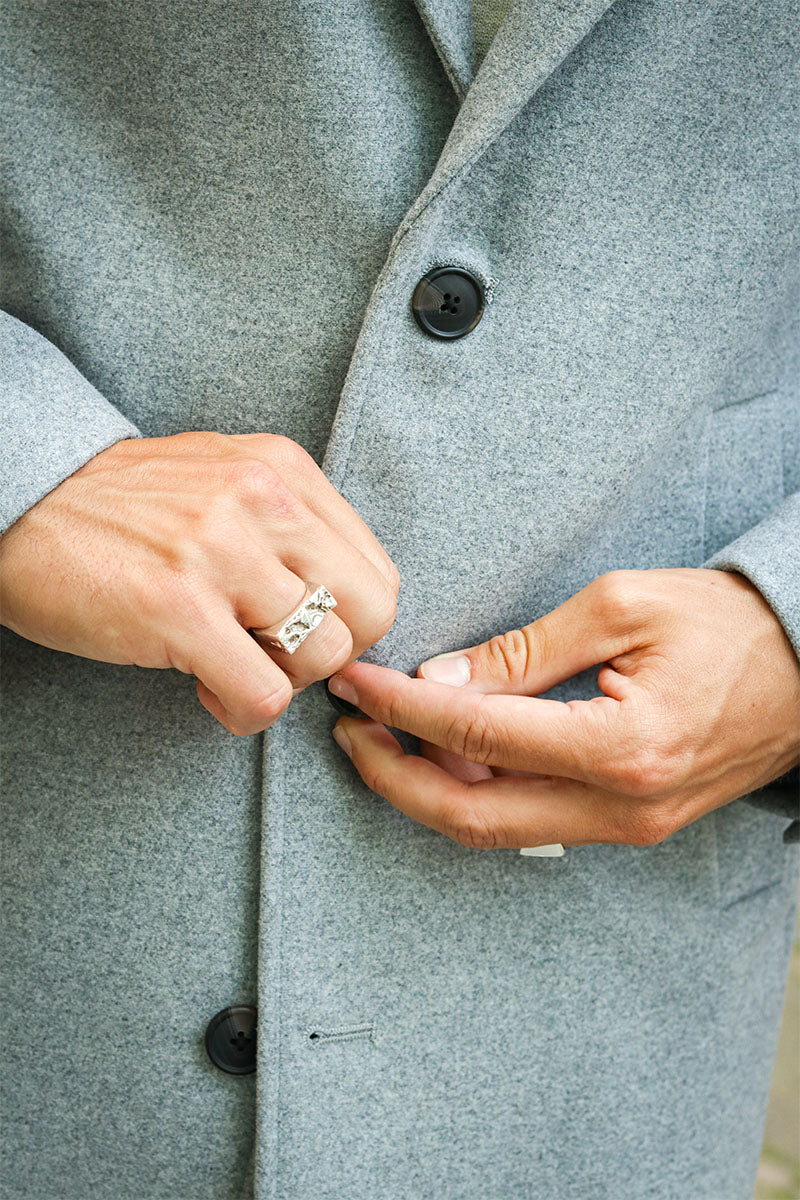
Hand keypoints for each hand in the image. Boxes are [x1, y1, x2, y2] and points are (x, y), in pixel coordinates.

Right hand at [0, 432, 398, 734]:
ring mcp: (220, 552)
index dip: (348, 621)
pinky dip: (242, 711)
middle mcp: (263, 501)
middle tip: (276, 656)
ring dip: (282, 682)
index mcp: (283, 471)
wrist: (19, 500)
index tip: (301, 632)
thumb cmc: (123, 505)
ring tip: (231, 667)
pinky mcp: (177, 609)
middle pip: (372, 613)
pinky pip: (263, 695)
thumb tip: (342, 593)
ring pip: (325, 656)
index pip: (377, 571)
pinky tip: (205, 689)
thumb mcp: (221, 476)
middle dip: (330, 654)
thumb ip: (288, 521)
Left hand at [327, 569, 799, 848]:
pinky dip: (473, 794)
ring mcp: (626, 827)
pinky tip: (444, 755)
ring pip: (494, 830)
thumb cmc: (727, 624)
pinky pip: (530, 821)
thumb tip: (442, 680)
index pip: (475, 736)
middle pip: (469, 816)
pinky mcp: (628, 824)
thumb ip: (524, 652)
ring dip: (426, 789)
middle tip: (345, 728)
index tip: (355, 682)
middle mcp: (620, 806)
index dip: (400, 708)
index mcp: (620, 746)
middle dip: (390, 775)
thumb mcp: (621, 607)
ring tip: (379, 737)